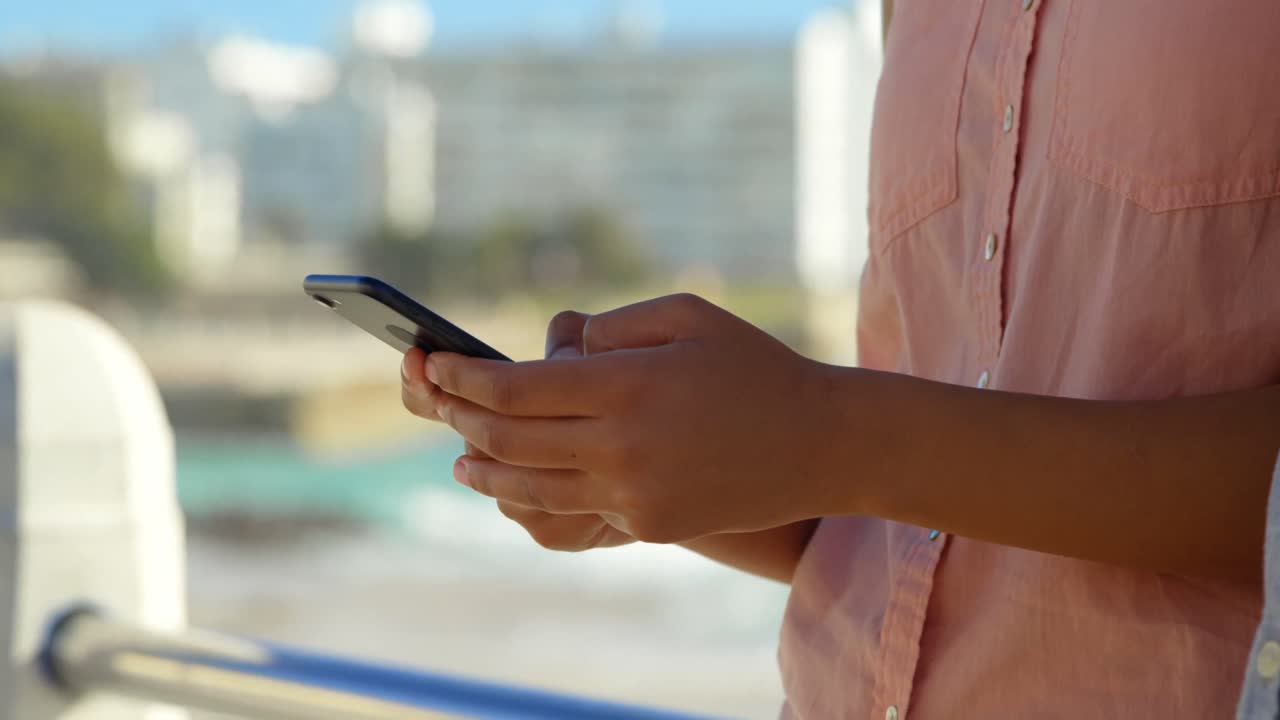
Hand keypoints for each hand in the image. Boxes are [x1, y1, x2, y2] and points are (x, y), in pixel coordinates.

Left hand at [428, 294, 835, 543]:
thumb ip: (613, 326)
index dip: (463, 380)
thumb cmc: (753, 364)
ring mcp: (634, 494)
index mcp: (627, 383)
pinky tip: (524, 482)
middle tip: (439, 406)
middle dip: (461, 421)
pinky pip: (578, 508)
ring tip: (461, 462)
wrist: (821, 444)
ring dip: (485, 472)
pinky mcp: (649, 527)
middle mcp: (622, 445)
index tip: (435, 366)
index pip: (514, 389)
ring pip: (529, 488)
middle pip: (508, 441)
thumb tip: (556, 352)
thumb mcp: (687, 315)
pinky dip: (541, 492)